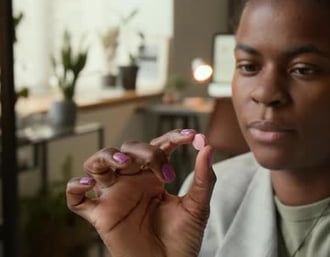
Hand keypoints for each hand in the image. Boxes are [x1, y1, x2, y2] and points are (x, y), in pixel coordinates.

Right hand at [66, 129, 215, 256]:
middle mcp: (132, 182)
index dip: (173, 137)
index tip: (191, 136)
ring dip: (106, 156)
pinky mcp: (100, 216)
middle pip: (128, 149)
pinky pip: (76, 200)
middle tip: (165, 173)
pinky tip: (88, 183)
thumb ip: (203, 178)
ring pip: (97, 164)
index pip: (158, 146)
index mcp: (154, 177)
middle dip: (145, 152)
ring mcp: (114, 197)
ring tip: (123, 162)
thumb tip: (207, 146)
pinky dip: (75, 188)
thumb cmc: (183, 239)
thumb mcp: (198, 207)